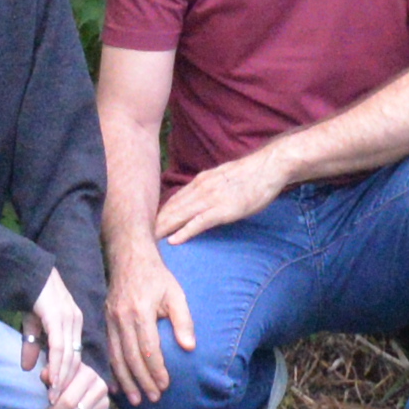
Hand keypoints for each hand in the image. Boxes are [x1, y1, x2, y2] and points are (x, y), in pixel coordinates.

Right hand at [25, 278, 111, 408]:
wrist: (26, 272)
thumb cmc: (30, 296)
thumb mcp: (31, 325)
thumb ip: (32, 345)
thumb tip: (26, 367)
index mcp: (74, 323)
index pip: (75, 354)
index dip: (69, 375)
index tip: (62, 394)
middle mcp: (75, 322)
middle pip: (75, 359)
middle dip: (67, 382)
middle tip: (59, 403)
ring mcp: (69, 319)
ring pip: (68, 357)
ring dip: (61, 379)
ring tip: (55, 397)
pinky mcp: (58, 318)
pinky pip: (59, 348)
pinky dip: (57, 366)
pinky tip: (52, 380)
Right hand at [103, 245, 192, 402]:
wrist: (129, 256)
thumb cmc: (156, 276)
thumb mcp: (176, 293)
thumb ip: (183, 320)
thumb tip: (189, 347)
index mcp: (140, 312)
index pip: (148, 349)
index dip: (156, 370)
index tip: (165, 385)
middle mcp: (121, 318)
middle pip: (131, 357)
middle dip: (142, 381)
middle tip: (153, 398)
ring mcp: (110, 320)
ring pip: (116, 357)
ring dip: (125, 381)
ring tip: (135, 399)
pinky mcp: (104, 321)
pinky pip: (107, 350)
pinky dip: (111, 369)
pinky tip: (116, 385)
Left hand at [156, 148, 287, 245]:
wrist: (268, 167)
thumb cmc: (250, 175)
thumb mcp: (223, 177)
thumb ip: (209, 187)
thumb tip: (199, 197)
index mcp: (201, 181)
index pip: (174, 199)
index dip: (160, 213)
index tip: (148, 223)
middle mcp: (201, 188)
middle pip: (172, 208)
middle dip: (156, 222)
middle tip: (140, 235)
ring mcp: (211, 199)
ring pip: (181, 215)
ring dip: (164, 229)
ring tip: (150, 241)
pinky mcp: (223, 210)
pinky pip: (199, 223)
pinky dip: (184, 232)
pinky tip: (174, 240)